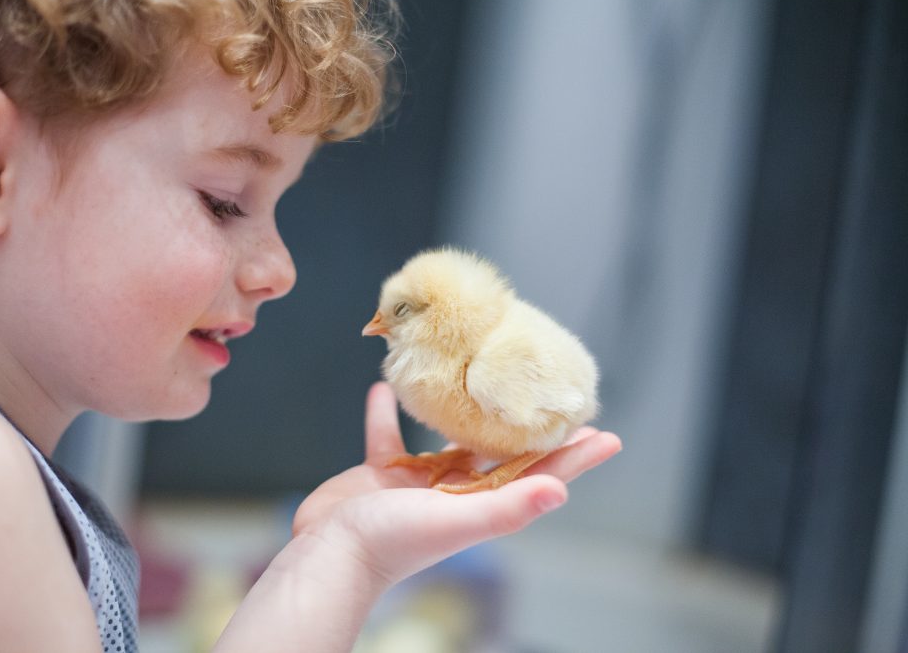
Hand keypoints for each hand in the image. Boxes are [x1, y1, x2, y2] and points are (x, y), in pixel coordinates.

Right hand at [291, 382, 621, 585]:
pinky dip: (389, 414)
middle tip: (552, 396)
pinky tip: (385, 389)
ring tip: (478, 381)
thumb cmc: (391, 543)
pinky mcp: (381, 473)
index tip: (608, 435)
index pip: (541, 475)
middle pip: (505, 453)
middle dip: (531, 428)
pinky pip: (390, 436)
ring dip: (465, 414)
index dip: (575, 457)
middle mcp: (456, 491)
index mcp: (482, 502)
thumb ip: (507, 507)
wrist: (329, 555)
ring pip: (449, 439)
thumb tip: (562, 490)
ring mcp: (418, 483)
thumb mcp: (455, 522)